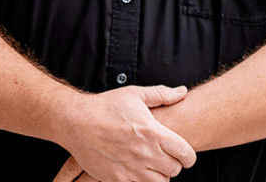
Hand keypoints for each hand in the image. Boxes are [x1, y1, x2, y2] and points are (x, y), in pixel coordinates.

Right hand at [52, 85, 195, 181]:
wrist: (76, 121)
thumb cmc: (106, 106)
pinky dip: (141, 181)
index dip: (189, 156)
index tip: (185, 154)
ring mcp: (131, 169)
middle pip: (175, 170)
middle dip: (174, 164)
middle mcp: (145, 153)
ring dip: (159, 175)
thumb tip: (182, 92)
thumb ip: (162, 94)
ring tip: (151, 165)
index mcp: (153, 133)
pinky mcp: (117, 179)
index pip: (186, 153)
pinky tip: (136, 171)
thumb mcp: (135, 95)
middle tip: (165, 157)